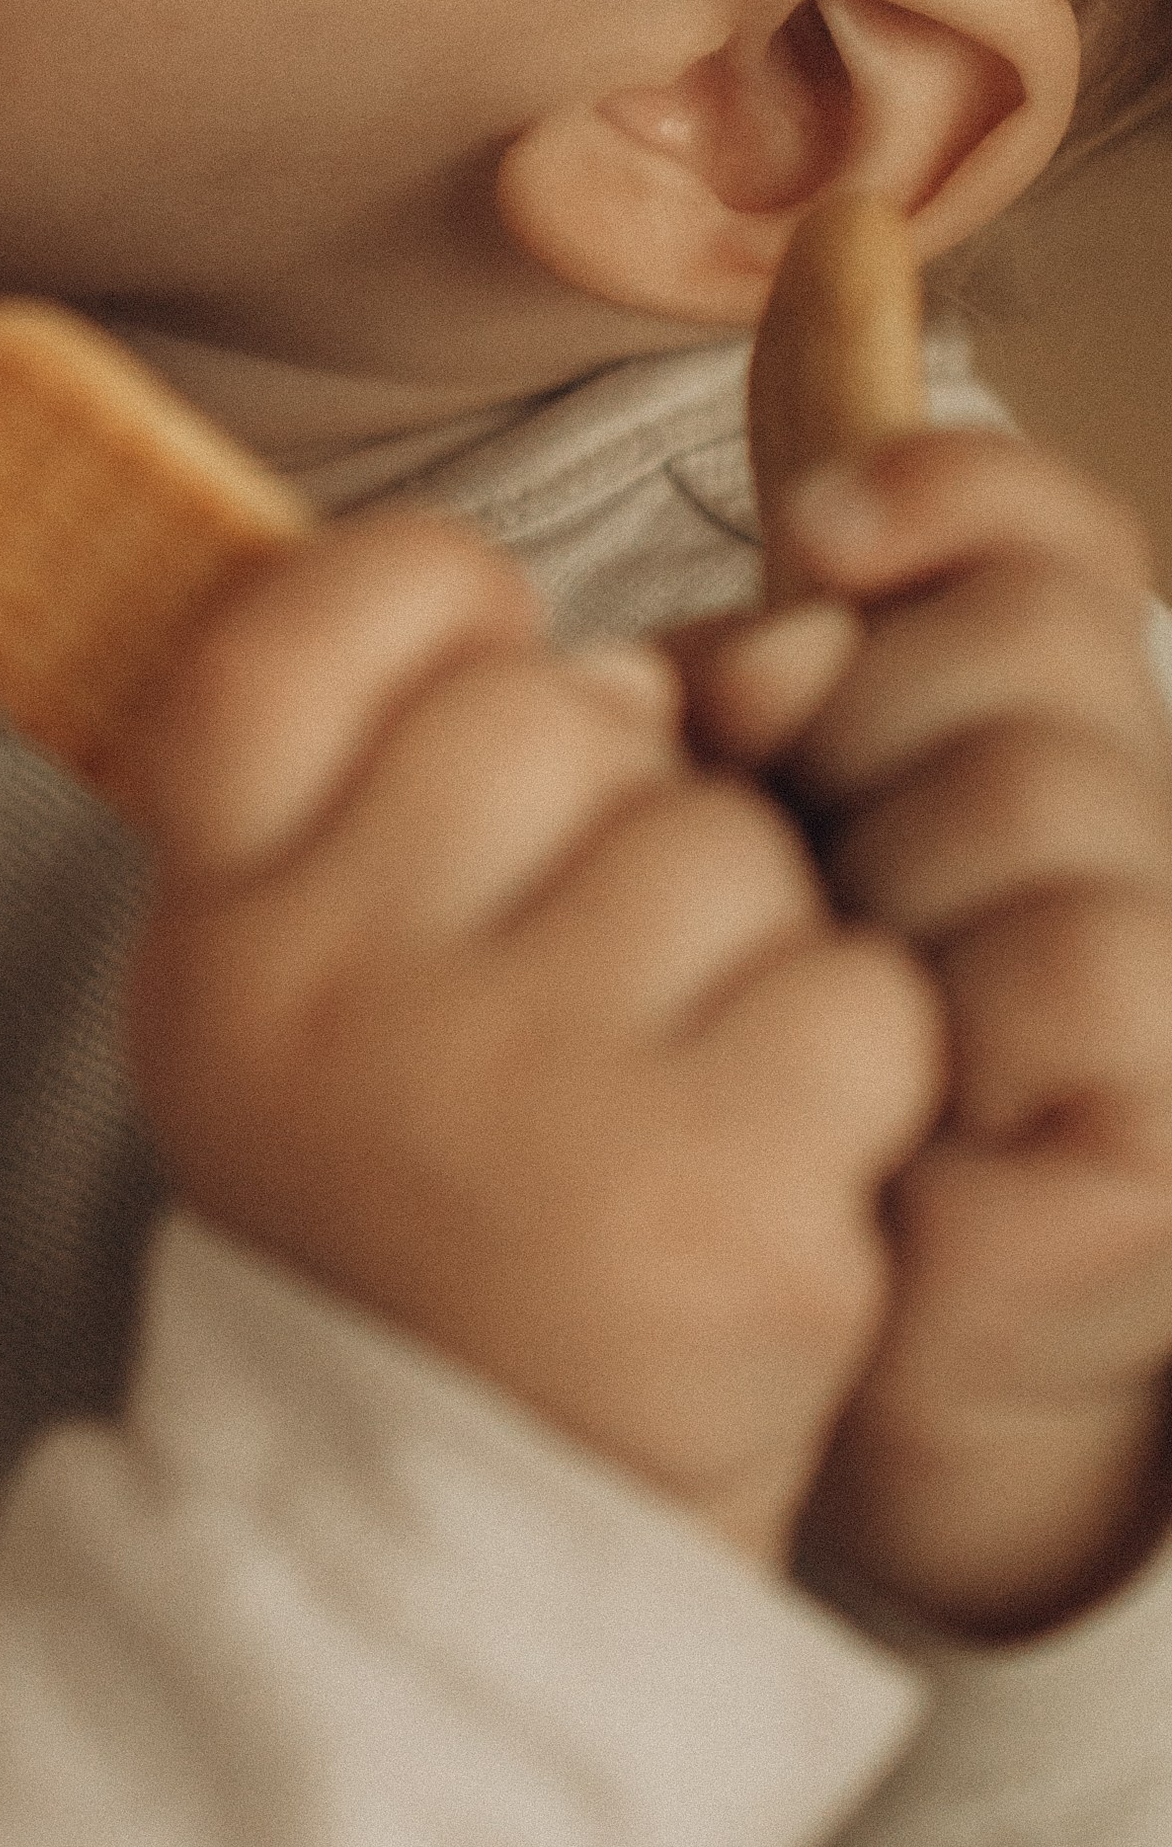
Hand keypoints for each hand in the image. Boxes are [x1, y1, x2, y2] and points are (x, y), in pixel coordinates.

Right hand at [115, 519, 943, 1569]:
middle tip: (585, 979)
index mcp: (223, 931)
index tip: (479, 642)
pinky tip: (763, 1170)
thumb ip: (421, 796)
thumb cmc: (410, 1217)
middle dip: (623, 808)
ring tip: (669, 1094)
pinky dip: (852, 1073)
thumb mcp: (310, 997)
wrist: (458, 1544)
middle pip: (562, 713)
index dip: (412, 593)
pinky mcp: (716, 1193)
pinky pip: (860, 994)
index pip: (284, 637)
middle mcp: (346, 988)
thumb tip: (681, 663)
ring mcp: (530, 1085)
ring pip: (734, 846)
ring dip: (751, 949)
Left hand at [680, 429, 1171, 1635]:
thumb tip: (778, 629)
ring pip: (1043, 785)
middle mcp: (1125, 819)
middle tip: (780, 825)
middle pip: (1032, 637)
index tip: (814, 527)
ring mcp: (1162, 958)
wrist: (815, 1360)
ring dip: (888, 864)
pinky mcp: (1165, 1101)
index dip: (956, 486)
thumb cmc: (746, 1073)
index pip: (1049, 538)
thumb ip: (742, 704)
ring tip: (821, 975)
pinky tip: (891, 1070)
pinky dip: (955, 996)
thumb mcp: (718, 841)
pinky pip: (1083, 958)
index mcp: (1012, 737)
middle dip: (863, 707)